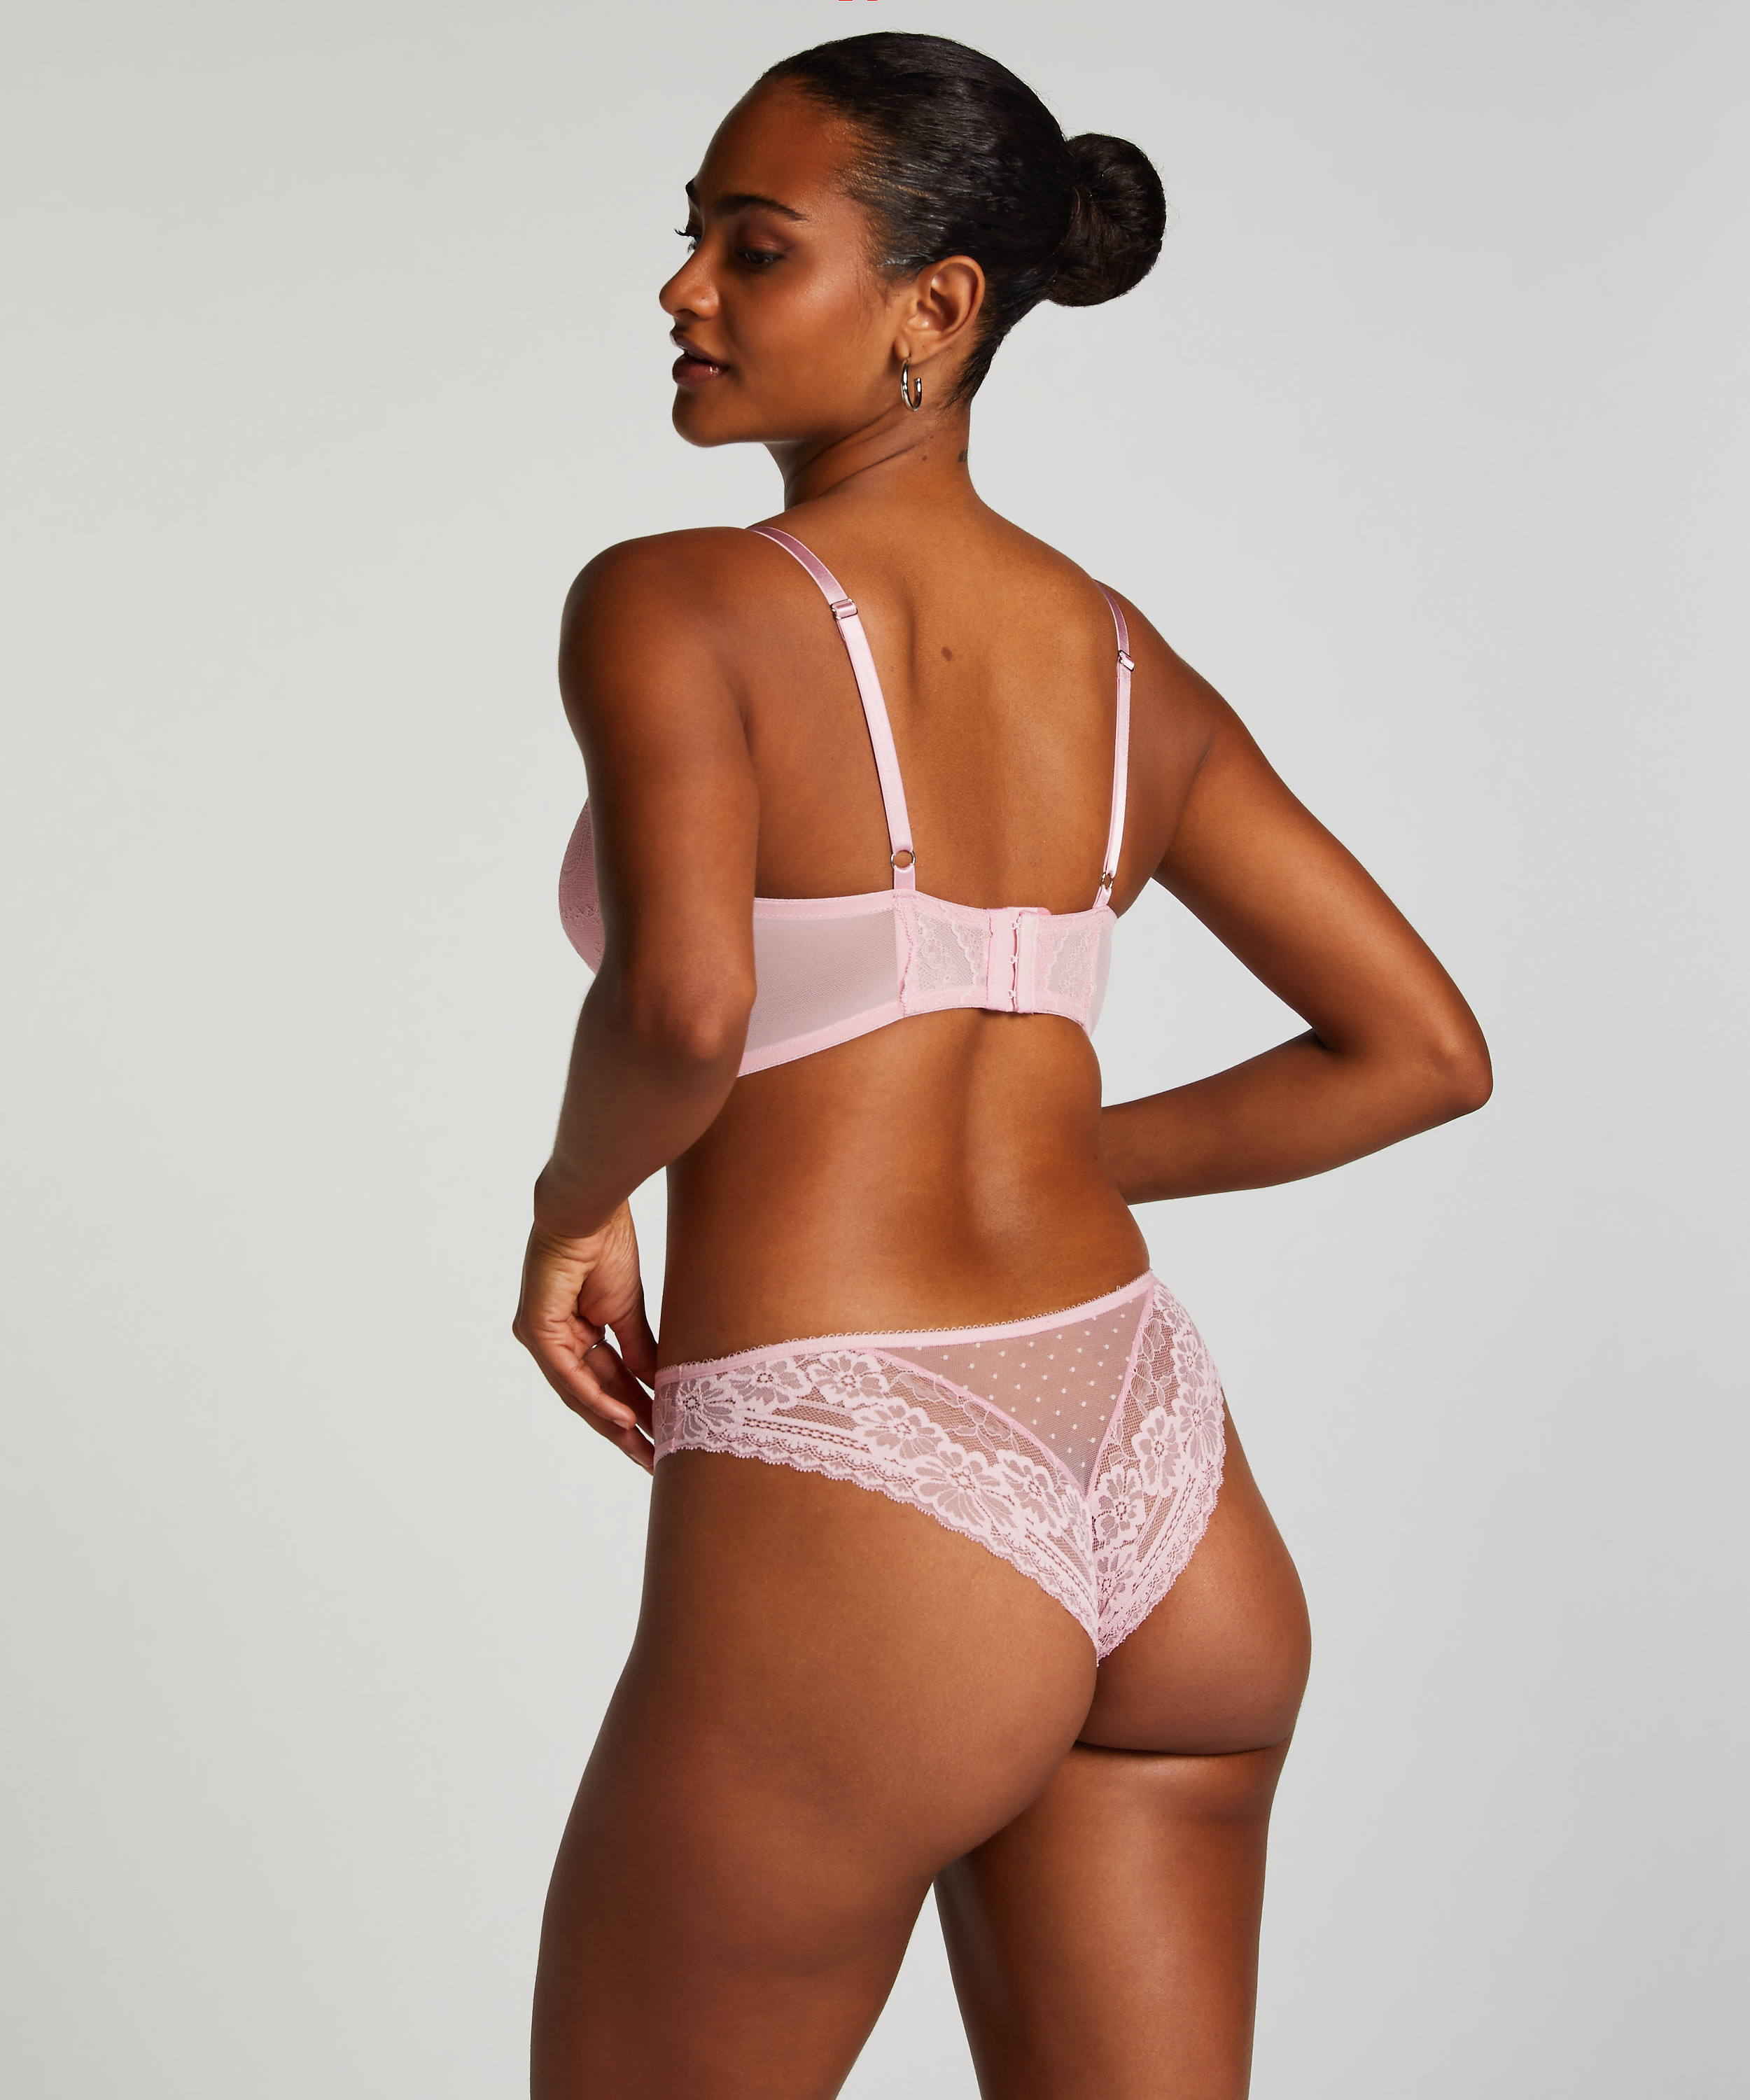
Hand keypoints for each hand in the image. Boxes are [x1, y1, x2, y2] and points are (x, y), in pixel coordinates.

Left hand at [512, 1201, 658, 1470]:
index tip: (660, 1438)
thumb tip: (657, 1385)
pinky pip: (567, 1373)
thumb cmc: (606, 1247)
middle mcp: (553, 1340)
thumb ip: (638, 1351)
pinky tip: (622, 1417)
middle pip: (590, 1397)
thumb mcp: (628, 1311)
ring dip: (612, 1423)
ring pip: (577, 1393)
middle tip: (653, 1459)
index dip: (632, 1413)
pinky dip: (595, 1397)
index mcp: (574, 1334)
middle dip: (623, 1430)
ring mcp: (541, 1336)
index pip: (604, 1384)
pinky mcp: (536, 1328)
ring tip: (643, 1449)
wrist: (590, 1211)